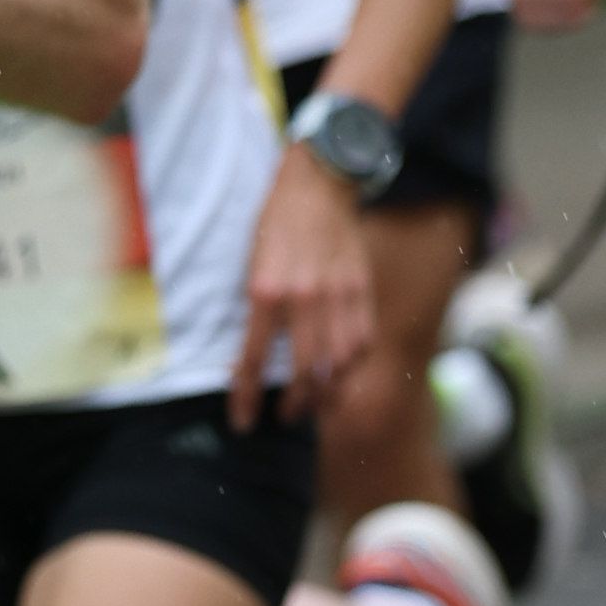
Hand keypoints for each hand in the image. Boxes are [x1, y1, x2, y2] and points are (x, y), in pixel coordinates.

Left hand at [231, 144, 374, 418]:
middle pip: (304, 374)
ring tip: (317, 404)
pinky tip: (342, 372)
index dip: (246, 397)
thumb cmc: (277, 222)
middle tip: (285, 416)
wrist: (319, 183)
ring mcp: (338, 296)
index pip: (254, 360)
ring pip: (339, 365)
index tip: (243, 421)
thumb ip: (258, 309)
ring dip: (327, 393)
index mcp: (267, 291)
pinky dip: (351, 364)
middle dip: (294, 405)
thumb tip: (255, 354)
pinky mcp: (362, 290)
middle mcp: (304, 299)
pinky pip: (361, 341)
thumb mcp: (252, 263)